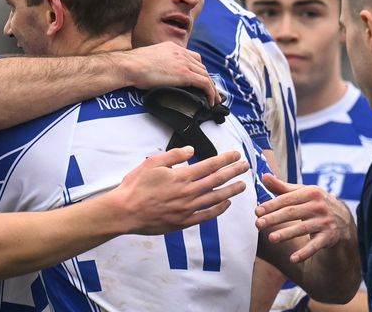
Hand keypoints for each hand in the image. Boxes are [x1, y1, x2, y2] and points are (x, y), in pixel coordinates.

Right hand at [113, 146, 248, 234]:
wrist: (125, 211)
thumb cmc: (135, 186)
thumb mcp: (152, 163)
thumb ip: (174, 156)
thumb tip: (192, 150)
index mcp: (181, 176)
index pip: (210, 165)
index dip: (225, 159)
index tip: (236, 155)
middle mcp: (188, 192)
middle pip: (217, 181)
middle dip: (233, 172)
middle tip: (246, 166)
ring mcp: (187, 209)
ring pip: (216, 198)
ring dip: (231, 191)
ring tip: (243, 185)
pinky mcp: (183, 222)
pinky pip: (207, 216)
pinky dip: (219, 209)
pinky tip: (226, 204)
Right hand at [120, 42, 218, 104]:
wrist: (130, 66)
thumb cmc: (132, 65)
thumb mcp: (148, 59)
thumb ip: (158, 63)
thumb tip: (157, 73)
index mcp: (172, 48)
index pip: (192, 56)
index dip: (198, 69)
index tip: (199, 78)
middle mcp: (180, 53)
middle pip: (201, 66)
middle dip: (206, 79)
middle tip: (209, 91)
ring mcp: (183, 63)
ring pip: (205, 75)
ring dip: (211, 88)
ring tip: (213, 99)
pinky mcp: (184, 74)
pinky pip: (204, 83)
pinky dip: (210, 92)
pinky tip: (211, 100)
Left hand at [255, 173, 354, 262]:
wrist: (343, 219)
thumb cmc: (315, 203)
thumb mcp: (302, 193)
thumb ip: (282, 187)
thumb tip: (264, 176)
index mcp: (310, 192)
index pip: (287, 199)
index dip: (271, 205)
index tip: (257, 211)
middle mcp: (319, 206)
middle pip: (292, 212)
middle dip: (274, 218)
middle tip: (258, 224)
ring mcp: (325, 222)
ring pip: (302, 228)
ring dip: (286, 234)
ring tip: (271, 238)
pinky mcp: (330, 237)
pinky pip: (315, 246)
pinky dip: (305, 253)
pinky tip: (293, 259)